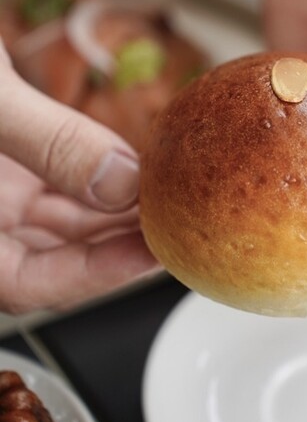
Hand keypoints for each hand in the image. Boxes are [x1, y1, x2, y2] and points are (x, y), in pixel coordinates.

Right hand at [0, 43, 156, 313]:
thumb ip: (47, 139)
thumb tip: (120, 182)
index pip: (24, 281)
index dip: (90, 276)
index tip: (149, 255)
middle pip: (51, 257)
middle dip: (115, 245)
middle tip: (176, 226)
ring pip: (60, 225)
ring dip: (114, 215)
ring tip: (167, 200)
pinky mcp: (9, 166)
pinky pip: (59, 187)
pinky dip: (99, 183)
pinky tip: (138, 173)